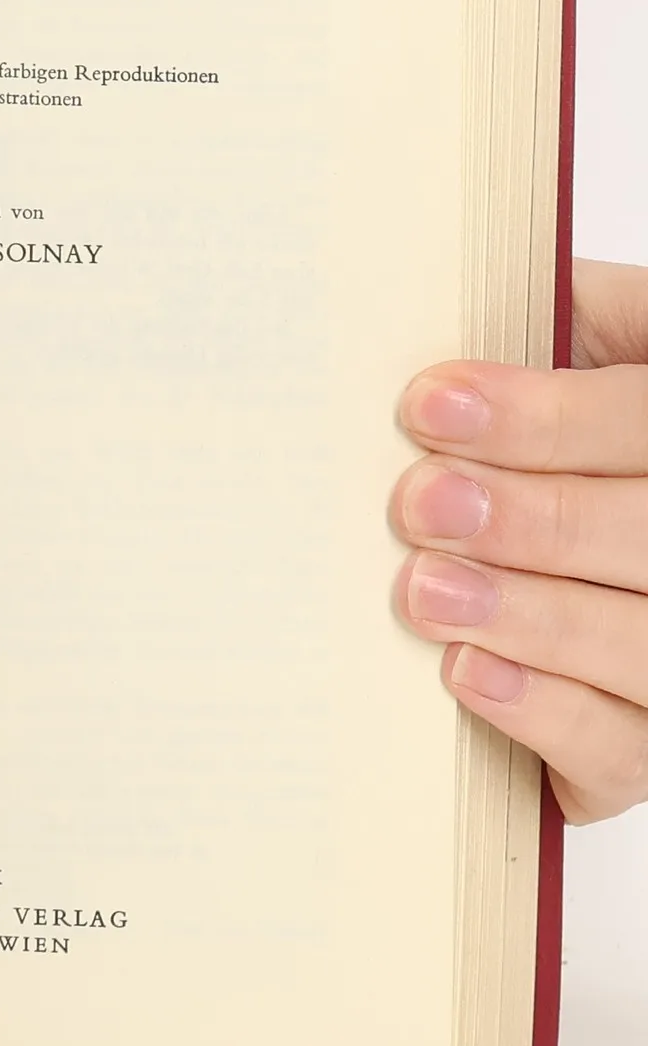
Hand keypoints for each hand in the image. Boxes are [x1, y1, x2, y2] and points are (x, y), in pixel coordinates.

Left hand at [392, 258, 647, 824]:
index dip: (550, 416)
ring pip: (643, 643)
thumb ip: (568, 326)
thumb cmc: (586, 451)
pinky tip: (466, 672)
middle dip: (532, 517)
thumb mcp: (595, 359)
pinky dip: (542, 710)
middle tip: (420, 500)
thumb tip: (470, 299)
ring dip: (528, 614)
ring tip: (425, 588)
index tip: (431, 403)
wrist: (589, 566)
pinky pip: (621, 746)